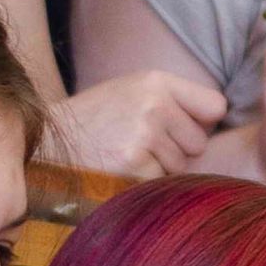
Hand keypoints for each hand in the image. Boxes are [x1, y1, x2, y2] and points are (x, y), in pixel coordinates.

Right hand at [50, 69, 228, 177]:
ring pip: (180, 166)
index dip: (200, 122)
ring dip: (158, 169)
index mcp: (156, 81)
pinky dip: (142, 184)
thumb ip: (175, 99)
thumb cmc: (95, 121)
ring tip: (123, 156)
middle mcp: (153, 104)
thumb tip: (220, 117)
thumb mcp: (131, 92)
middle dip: (176, 150)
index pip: (215, 106)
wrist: (45, 144)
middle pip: (199, 142)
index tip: (180, 127)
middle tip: (138, 144)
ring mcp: (143, 136)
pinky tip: (117, 171)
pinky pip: (159, 183)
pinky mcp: (133, 167)